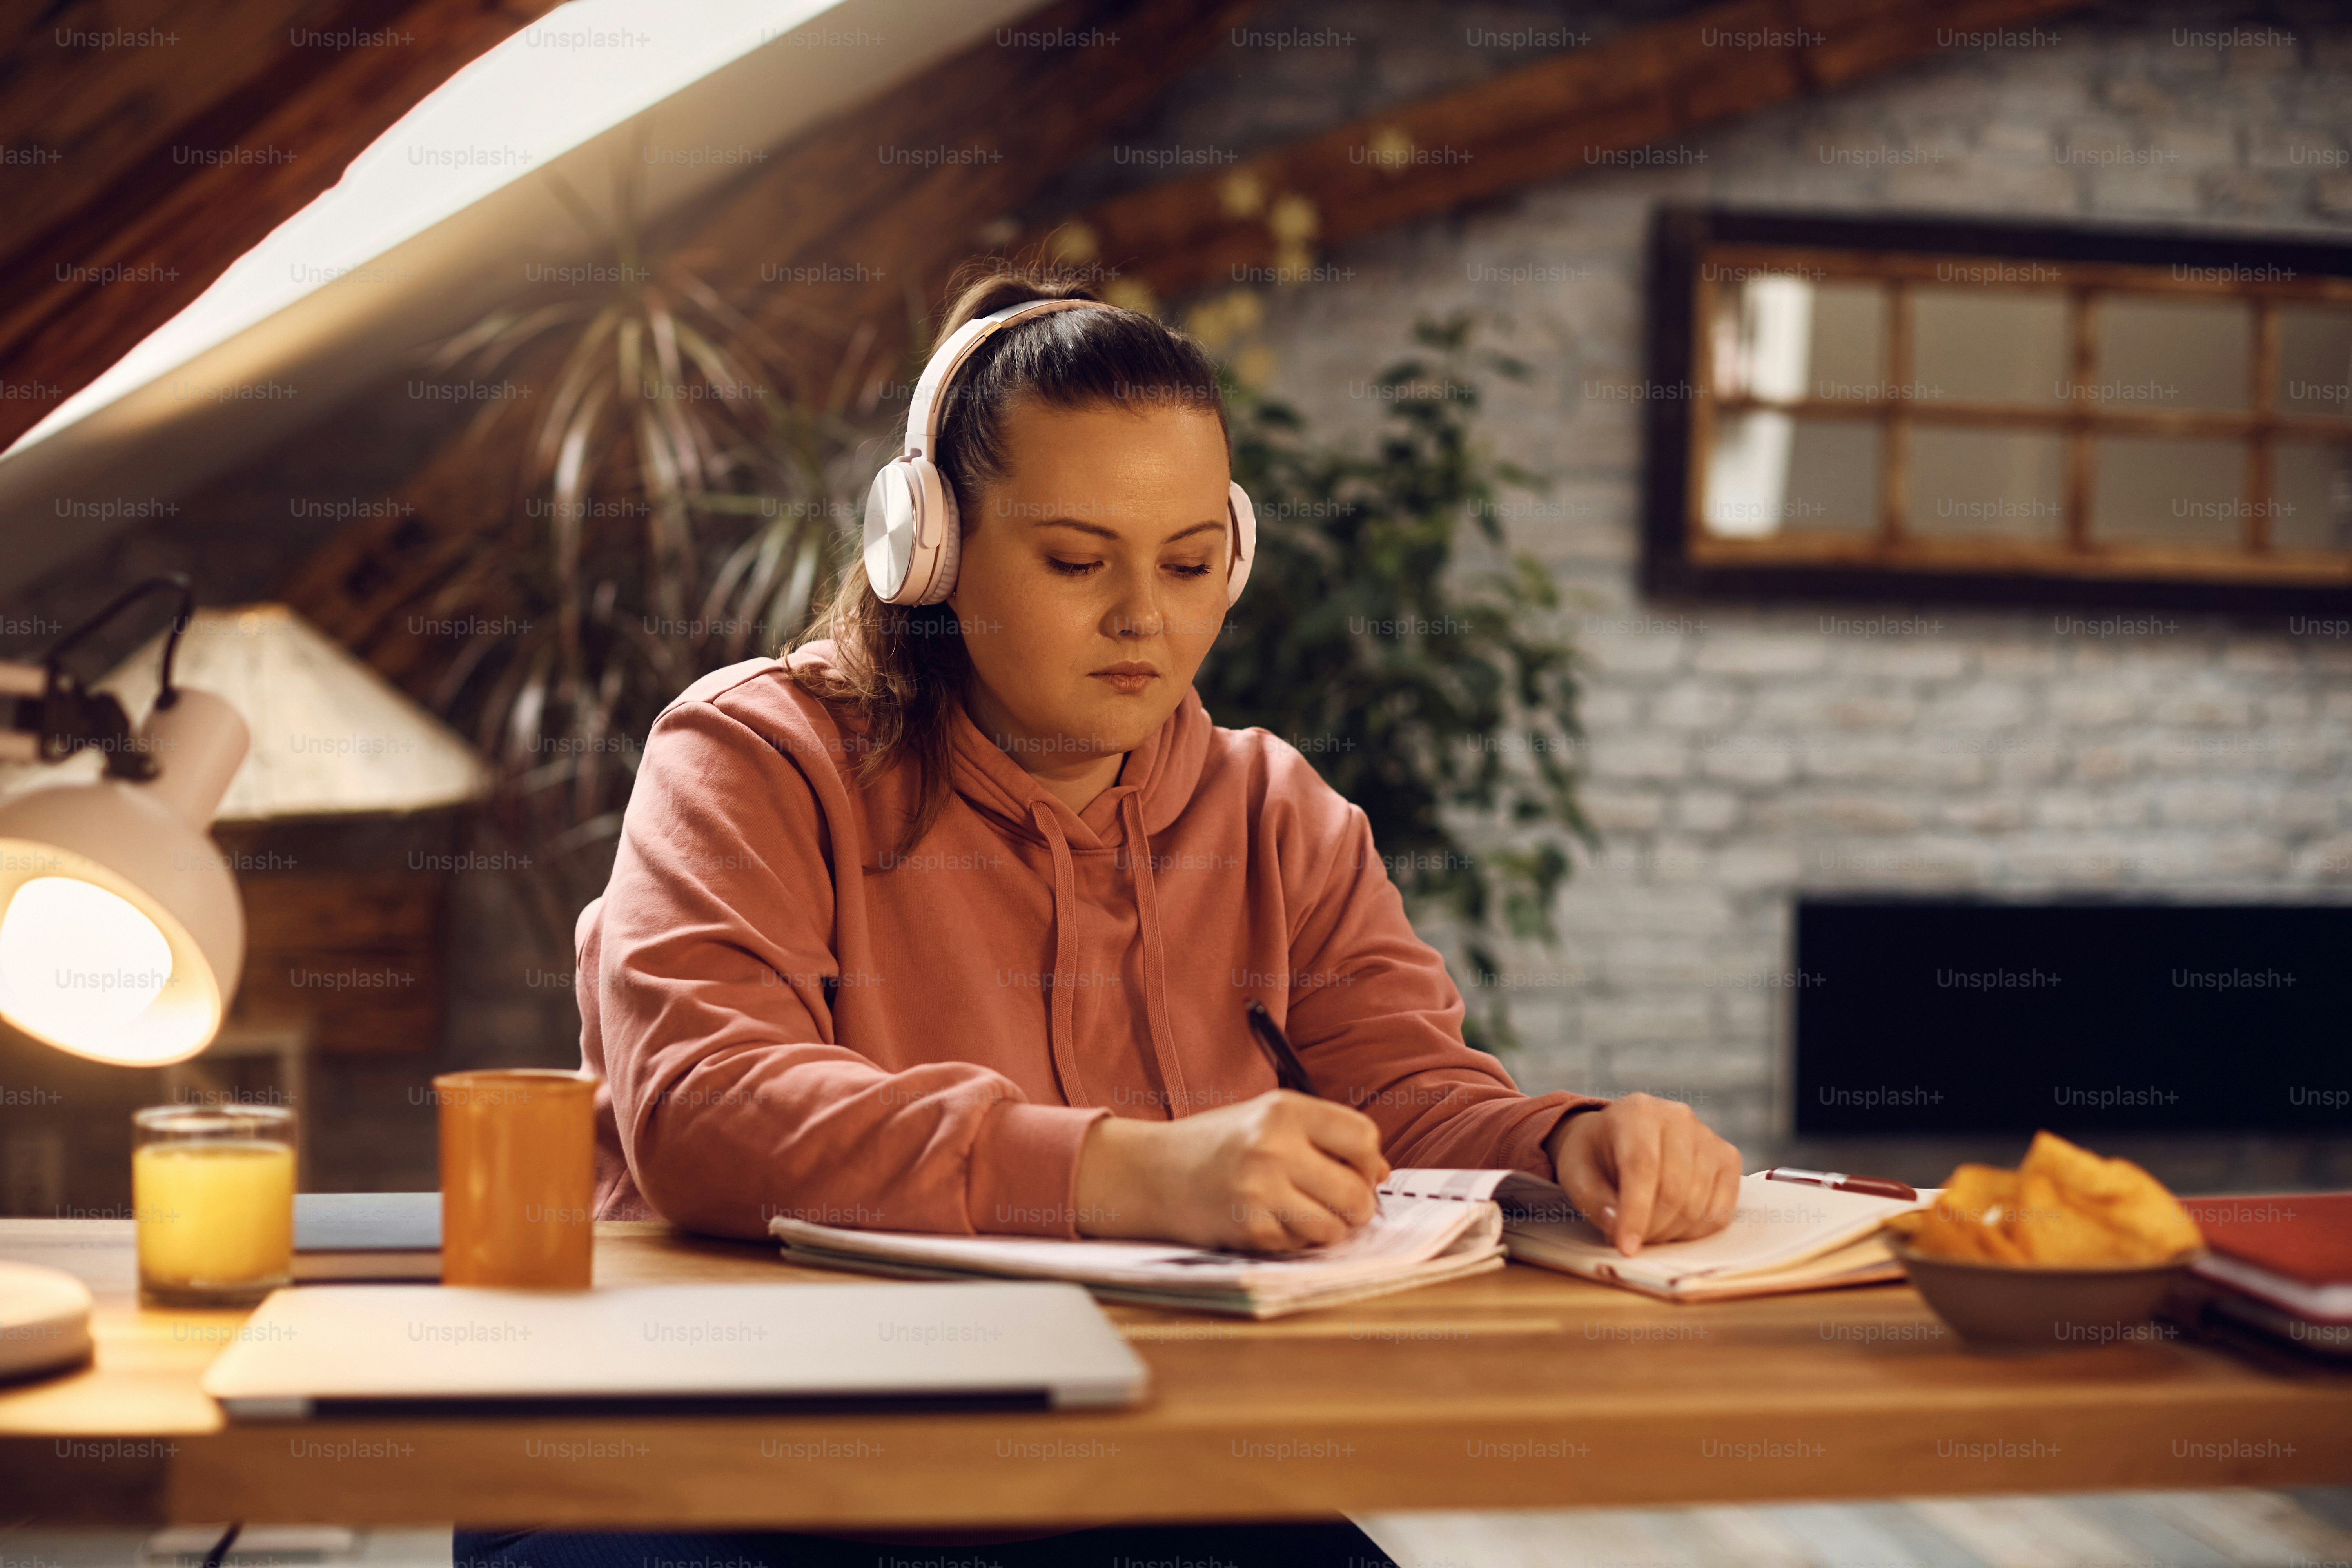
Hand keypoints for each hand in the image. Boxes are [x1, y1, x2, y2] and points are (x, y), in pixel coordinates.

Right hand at [1074, 1091, 1390, 1251]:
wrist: (1153, 1172)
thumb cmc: (1220, 1144)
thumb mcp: (1269, 1119)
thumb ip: (1324, 1136)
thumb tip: (1382, 1174)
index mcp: (1284, 1109)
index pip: (1363, 1137)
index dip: (1369, 1162)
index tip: (1357, 1171)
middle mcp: (1274, 1146)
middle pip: (1357, 1192)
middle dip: (1357, 1206)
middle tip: (1339, 1204)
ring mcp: (1260, 1189)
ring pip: (1335, 1227)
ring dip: (1328, 1228)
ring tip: (1303, 1213)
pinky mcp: (1249, 1227)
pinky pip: (1301, 1246)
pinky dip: (1296, 1241)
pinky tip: (1272, 1221)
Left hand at [1545, 1093, 1740, 1256]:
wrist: (1617, 1135)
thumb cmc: (1594, 1155)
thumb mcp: (1576, 1174)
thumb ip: (1594, 1202)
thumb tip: (1619, 1228)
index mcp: (1636, 1112)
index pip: (1642, 1167)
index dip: (1635, 1213)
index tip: (1625, 1247)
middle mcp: (1678, 1118)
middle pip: (1674, 1190)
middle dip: (1651, 1228)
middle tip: (1631, 1240)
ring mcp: (1708, 1137)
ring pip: (1698, 1205)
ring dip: (1671, 1232)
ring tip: (1648, 1229)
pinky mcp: (1728, 1159)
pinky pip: (1721, 1211)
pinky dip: (1696, 1230)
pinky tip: (1673, 1225)